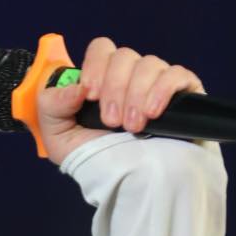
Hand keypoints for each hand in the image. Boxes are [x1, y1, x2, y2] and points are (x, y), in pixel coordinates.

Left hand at [37, 37, 205, 166]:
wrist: (132, 186)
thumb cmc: (97, 162)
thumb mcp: (60, 139)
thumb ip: (52, 106)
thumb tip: (74, 86)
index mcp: (101, 81)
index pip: (101, 49)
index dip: (95, 65)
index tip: (90, 95)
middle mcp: (129, 78)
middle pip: (124, 55)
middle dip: (114, 88)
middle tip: (111, 121)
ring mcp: (156, 84)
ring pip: (149, 64)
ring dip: (136, 94)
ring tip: (132, 126)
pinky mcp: (183, 94)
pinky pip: (177, 74)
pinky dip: (162, 90)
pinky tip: (153, 113)